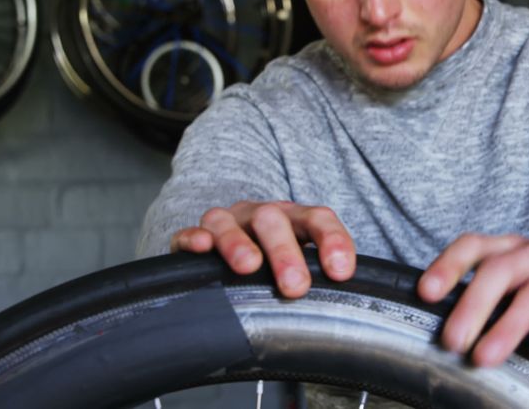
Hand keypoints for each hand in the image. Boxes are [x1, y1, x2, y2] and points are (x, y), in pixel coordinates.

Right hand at [170, 201, 355, 297]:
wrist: (230, 252)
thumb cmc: (274, 264)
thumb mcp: (302, 265)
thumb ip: (317, 278)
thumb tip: (335, 312)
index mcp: (293, 219)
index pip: (318, 219)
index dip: (331, 240)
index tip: (340, 272)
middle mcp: (259, 216)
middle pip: (272, 219)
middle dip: (284, 251)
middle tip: (294, 286)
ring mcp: (226, 224)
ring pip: (227, 222)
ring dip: (238, 242)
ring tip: (248, 267)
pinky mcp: (193, 238)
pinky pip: (188, 233)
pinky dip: (193, 238)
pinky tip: (201, 246)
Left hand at [417, 234, 528, 366]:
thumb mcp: (517, 285)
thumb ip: (484, 297)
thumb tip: (438, 326)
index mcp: (513, 248)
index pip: (474, 246)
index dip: (448, 266)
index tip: (425, 293)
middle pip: (500, 271)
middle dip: (472, 305)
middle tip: (452, 340)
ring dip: (507, 327)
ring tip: (484, 356)